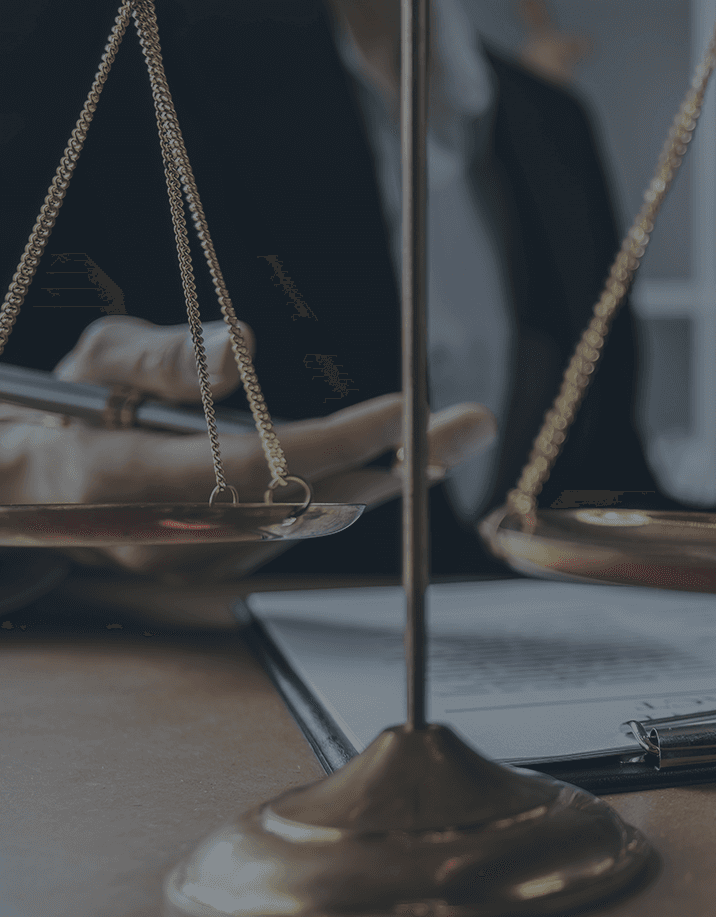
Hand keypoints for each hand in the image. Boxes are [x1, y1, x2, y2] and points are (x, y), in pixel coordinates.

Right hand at [1, 315, 495, 578]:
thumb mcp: (95, 358)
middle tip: (469, 424)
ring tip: (448, 439)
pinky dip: (343, 494)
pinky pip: (293, 531)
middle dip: (397, 460)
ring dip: (384, 479)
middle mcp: (163, 531)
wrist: (13, 484)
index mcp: (122, 475)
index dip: (340, 436)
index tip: (408, 408)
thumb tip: (247, 348)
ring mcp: (185, 558)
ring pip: (309, 520)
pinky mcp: (205, 567)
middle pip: (307, 499)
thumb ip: (166, 354)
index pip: (260, 462)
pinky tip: (388, 465)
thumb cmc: (55, 406)